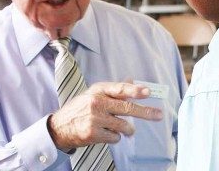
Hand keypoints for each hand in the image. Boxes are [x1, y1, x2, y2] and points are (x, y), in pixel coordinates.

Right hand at [47, 82, 161, 149]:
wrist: (60, 126)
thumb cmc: (80, 108)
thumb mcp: (94, 94)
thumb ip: (114, 89)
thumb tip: (132, 80)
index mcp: (98, 90)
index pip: (120, 89)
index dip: (135, 90)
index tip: (147, 92)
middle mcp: (97, 102)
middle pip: (127, 108)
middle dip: (145, 112)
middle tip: (158, 115)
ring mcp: (95, 118)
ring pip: (124, 126)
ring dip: (127, 129)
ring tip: (124, 129)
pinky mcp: (93, 133)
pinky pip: (115, 137)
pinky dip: (115, 137)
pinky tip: (106, 133)